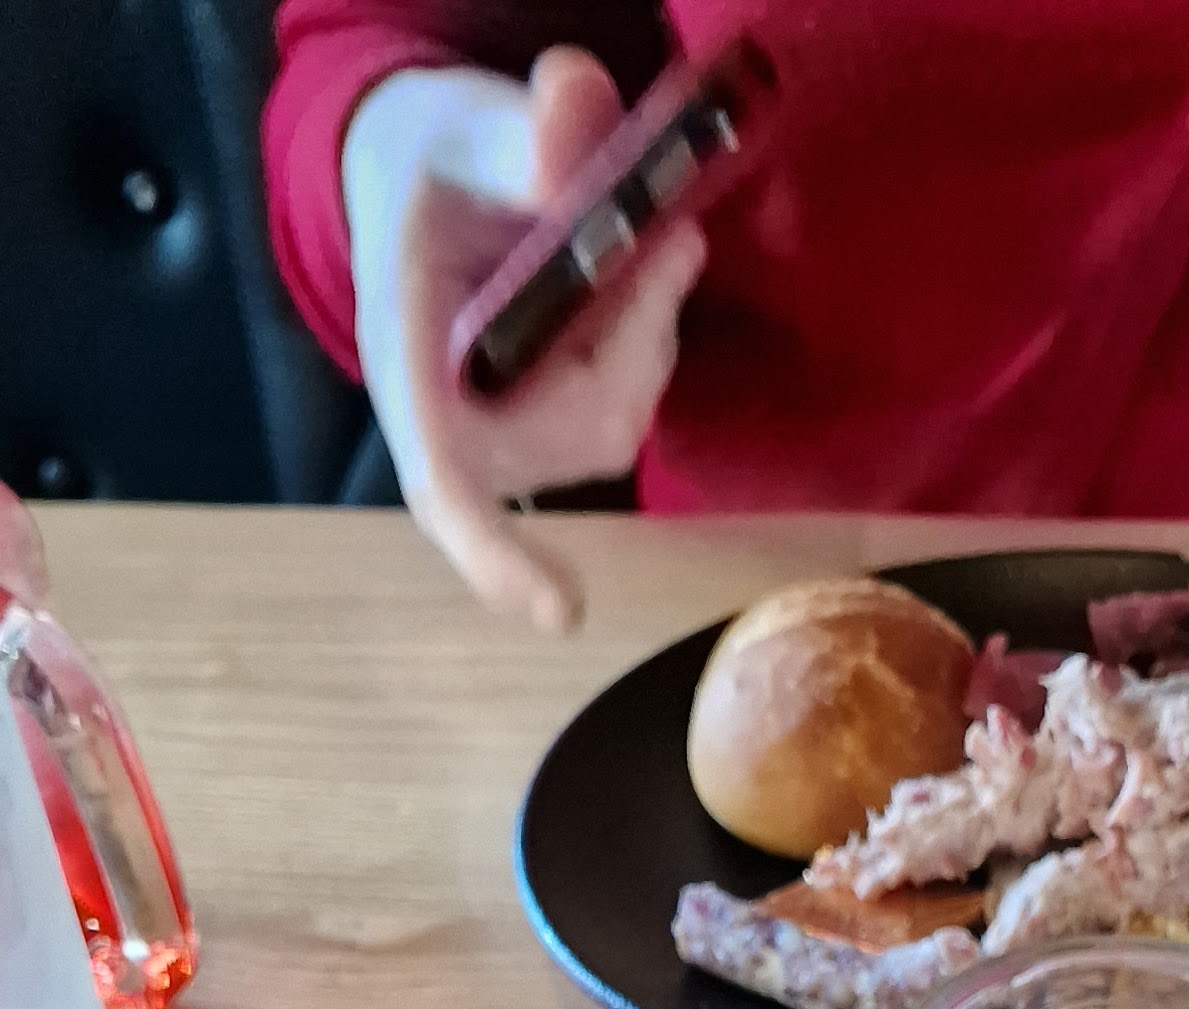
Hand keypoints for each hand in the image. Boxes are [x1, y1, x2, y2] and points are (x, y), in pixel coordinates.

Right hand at [343, 47, 705, 629]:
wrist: (419, 176)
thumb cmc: (425, 165)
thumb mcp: (456, 126)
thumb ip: (516, 130)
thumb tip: (577, 101)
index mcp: (406, 365)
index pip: (442, 482)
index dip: (496, 556)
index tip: (561, 614)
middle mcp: (455, 422)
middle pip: (567, 436)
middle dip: (634, 344)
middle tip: (669, 236)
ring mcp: (512, 430)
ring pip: (609, 418)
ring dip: (650, 332)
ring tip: (653, 240)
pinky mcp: (557, 416)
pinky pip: (623, 398)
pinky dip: (650, 334)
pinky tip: (644, 272)